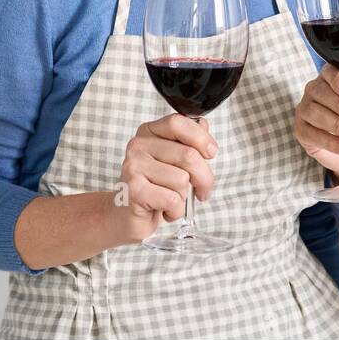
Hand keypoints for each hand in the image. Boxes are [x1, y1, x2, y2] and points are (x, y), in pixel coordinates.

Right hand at [112, 113, 217, 244]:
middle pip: (188, 155)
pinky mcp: (134, 191)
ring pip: (182, 179)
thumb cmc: (156, 187)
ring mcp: (133, 167)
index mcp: (148, 132)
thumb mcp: (174, 161)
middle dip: (204, 177)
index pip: (177, 122)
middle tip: (203, 190)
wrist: (127, 217)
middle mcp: (138, 146)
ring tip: (173, 200)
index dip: (201, 138)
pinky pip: (172, 199)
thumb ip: (189, 142)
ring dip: (185, 197)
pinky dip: (176, 211)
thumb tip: (203, 125)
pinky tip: (164, 210)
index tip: (211, 153)